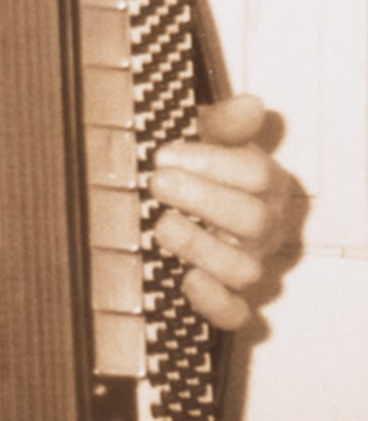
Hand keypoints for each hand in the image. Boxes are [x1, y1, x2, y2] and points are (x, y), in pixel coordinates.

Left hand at [149, 93, 296, 330]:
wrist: (178, 207)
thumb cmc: (195, 171)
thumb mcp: (203, 140)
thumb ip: (222, 124)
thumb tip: (250, 105)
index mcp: (264, 186)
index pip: (259, 176)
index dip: (213, 165)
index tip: (164, 155)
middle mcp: (264, 228)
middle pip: (254, 221)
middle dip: (203, 200)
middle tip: (156, 182)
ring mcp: (249, 265)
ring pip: (245, 269)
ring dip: (202, 248)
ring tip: (161, 225)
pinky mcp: (229, 300)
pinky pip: (237, 315)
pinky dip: (216, 303)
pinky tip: (187, 281)